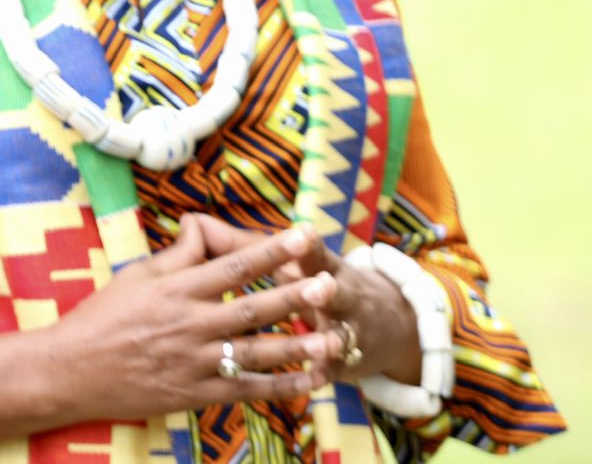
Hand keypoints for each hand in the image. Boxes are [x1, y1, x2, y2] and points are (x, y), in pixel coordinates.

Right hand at [42, 217, 343, 422]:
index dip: (270, 251)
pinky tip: (308, 381)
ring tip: (333, 339)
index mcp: (175, 289)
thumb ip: (177, 256)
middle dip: (294, 296)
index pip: (232, 265)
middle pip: (252, 308)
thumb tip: (202, 225)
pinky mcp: (196, 393)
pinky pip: (246, 390)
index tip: (302, 236)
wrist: (72, 370)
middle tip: (330, 284)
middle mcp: (189, 323)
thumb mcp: (135, 275)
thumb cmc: (102, 317)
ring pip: (256, 352)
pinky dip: (279, 387)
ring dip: (297, 346)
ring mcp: (194, 361)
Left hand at [279, 240, 424, 385]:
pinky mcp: (347, 361)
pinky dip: (326, 372)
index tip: (303, 233)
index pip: (318, 255)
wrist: (392, 325)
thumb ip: (272, 254)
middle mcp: (345, 298)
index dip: (310, 246)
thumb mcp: (312, 267)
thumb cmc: (328, 287)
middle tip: (318, 287)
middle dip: (326, 292)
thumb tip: (217, 231)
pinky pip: (337, 368)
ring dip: (332, 338)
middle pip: (337, 293)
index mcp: (329, 270)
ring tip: (326, 342)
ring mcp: (350, 331)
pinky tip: (315, 379)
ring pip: (341, 334)